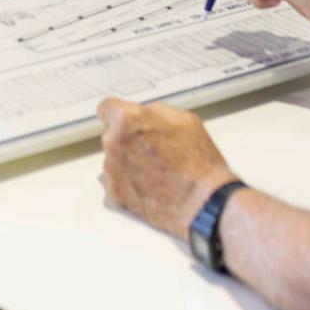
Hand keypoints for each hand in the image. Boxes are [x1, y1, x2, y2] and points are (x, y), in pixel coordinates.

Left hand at [98, 98, 236, 238]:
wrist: (204, 202)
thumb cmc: (198, 162)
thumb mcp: (184, 119)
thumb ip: (155, 112)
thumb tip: (144, 115)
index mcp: (128, 120)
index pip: (105, 108)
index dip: (118, 114)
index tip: (125, 122)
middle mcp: (113, 143)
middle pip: (111, 135)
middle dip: (127, 139)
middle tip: (152, 149)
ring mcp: (111, 171)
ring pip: (114, 159)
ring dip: (128, 162)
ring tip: (155, 171)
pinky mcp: (114, 195)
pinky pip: (116, 182)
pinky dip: (128, 183)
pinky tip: (150, 186)